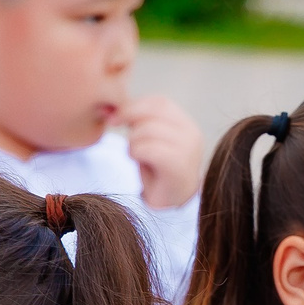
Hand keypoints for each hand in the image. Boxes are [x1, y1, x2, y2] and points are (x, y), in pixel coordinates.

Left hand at [117, 95, 203, 210]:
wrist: (171, 202)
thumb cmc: (157, 171)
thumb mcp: (148, 140)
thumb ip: (138, 122)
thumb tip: (112, 108)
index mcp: (184, 123)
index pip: (159, 102)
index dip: (134, 105)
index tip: (114, 115)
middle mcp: (190, 132)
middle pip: (154, 111)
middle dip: (129, 117)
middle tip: (115, 127)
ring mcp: (188, 148)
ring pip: (148, 130)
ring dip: (132, 141)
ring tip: (133, 153)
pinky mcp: (179, 165)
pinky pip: (149, 149)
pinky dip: (136, 152)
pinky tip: (136, 160)